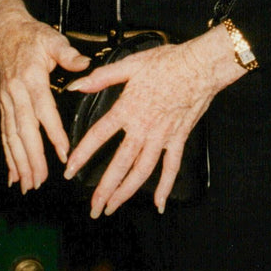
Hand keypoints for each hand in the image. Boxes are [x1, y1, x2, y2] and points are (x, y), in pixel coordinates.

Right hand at [0, 0, 89, 192]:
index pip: (43, 109)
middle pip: (24, 129)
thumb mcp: (53, 39)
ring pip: (11, 136)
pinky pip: (4, 134)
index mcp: (31, 77)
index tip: (63, 152)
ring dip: (19, 162)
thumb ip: (69, 54)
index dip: (52, 131)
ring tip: (28, 184)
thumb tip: (85, 65)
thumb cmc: (32, 36)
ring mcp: (6, 100)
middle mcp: (15, 92)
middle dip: (32, 157)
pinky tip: (13, 175)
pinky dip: (8, 156)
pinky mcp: (2, 105)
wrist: (3, 31)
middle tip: (40, 180)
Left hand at [64, 24, 242, 216]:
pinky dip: (165, 186)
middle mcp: (143, 127)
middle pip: (120, 164)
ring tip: (114, 207)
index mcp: (128, 108)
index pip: (98, 135)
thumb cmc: (167, 62)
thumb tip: (77, 85)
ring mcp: (162, 136)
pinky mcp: (179, 139)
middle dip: (105, 189)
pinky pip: (171, 167)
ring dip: (127, 192)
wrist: (200, 66)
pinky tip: (159, 203)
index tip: (70, 170)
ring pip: (142, 171)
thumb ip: (102, 77)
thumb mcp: (130, 64)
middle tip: (93, 207)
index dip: (82, 154)